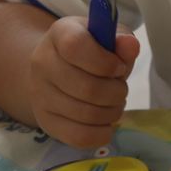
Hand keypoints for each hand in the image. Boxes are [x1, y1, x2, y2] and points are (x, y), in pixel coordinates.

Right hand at [28, 16, 140, 147]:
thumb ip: (122, 41)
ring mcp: (40, 94)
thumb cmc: (92, 51)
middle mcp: (42, 62)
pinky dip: (101, 133)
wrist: (58, 69)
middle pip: (86, 87)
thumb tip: (130, 46)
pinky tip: (106, 122)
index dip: (105, 62)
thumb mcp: (109, 39)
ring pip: (85, 114)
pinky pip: (78, 136)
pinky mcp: (45, 120)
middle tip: (121, 89)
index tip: (119, 68)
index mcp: (60, 33)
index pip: (76, 47)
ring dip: (112, 112)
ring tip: (114, 103)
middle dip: (116, 92)